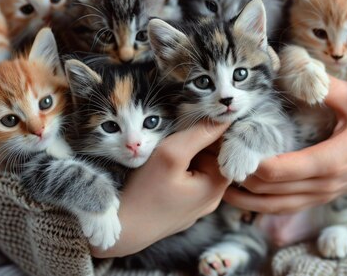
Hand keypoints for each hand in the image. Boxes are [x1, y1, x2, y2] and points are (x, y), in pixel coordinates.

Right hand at [91, 121, 230, 257]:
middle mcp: (212, 199)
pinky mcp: (179, 209)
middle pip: (212, 157)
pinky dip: (177, 170)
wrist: (119, 231)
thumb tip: (225, 114)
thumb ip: (200, 133)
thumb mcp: (172, 154)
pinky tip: (159, 169)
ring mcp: (195, 206)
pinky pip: (186, 181)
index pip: (227, 147)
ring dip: (185, 155)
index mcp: (217, 186)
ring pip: (198, 168)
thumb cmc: (144, 192)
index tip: (193, 118)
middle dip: (197, 142)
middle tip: (172, 134)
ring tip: (162, 151)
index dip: (212, 129)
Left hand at [224, 76, 346, 213]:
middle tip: (208, 157)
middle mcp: (324, 184)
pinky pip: (284, 207)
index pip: (278, 171)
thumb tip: (293, 66)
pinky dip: (259, 203)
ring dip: (242, 195)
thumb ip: (324, 86)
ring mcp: (322, 195)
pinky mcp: (321, 197)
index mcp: (331, 160)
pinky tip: (238, 191)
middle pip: (269, 191)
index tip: (224, 144)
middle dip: (236, 175)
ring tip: (214, 177)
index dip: (247, 161)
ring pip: (274, 206)